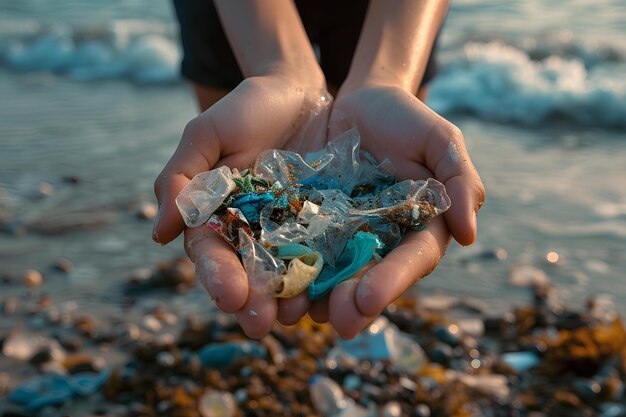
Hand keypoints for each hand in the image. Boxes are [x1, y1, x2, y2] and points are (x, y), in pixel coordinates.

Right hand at [153, 75, 329, 337]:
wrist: (300, 91)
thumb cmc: (246, 109)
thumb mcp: (207, 134)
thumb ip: (180, 178)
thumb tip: (159, 234)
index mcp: (217, 217)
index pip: (212, 255)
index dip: (218, 278)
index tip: (230, 297)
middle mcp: (252, 232)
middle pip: (249, 275)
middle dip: (254, 301)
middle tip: (262, 324)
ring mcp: (290, 231)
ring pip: (287, 273)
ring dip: (290, 299)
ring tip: (299, 315)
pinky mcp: (325, 225)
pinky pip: (326, 253)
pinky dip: (327, 274)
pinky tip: (333, 291)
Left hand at [308, 84, 485, 338]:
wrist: (361, 101)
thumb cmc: (406, 119)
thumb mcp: (440, 141)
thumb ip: (461, 181)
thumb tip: (469, 235)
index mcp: (420, 228)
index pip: (411, 260)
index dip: (393, 280)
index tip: (369, 298)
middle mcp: (383, 241)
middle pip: (371, 278)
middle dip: (353, 302)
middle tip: (335, 321)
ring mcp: (347, 236)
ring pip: (334, 273)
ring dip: (317, 296)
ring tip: (296, 312)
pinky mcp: (314, 225)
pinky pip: (303, 250)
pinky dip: (290, 268)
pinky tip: (274, 284)